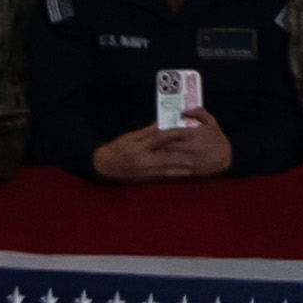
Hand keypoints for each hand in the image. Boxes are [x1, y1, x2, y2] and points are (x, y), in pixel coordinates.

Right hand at [91, 114, 231, 182]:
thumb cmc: (117, 148)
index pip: (160, 138)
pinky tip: (184, 173)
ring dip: (181, 167)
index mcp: (139, 147)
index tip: (187, 128)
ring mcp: (144, 171)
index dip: (175, 132)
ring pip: (166, 169)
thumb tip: (161, 124)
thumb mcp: (131, 137)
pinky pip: (162, 176)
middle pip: (167, 156)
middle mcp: (143, 160)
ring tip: (195, 164)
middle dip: (183, 154)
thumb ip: (147, 132)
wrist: (104, 166)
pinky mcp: (145, 178)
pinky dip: (174, 175)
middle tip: (197, 150)